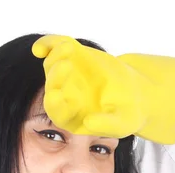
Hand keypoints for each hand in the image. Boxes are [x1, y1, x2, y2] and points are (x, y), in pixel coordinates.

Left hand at [31, 35, 174, 143]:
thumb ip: (106, 125)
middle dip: (56, 77)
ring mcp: (65, 77)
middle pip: (52, 87)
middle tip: (66, 66)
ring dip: (57, 56)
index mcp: (72, 118)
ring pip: (52, 65)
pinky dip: (46, 44)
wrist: (135, 93)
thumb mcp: (122, 123)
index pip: (59, 113)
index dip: (57, 105)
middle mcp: (64, 98)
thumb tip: (89, 123)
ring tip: (70, 48)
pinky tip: (39, 47)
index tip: (58, 96)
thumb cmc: (127, 114)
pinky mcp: (72, 58)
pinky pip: (54, 48)